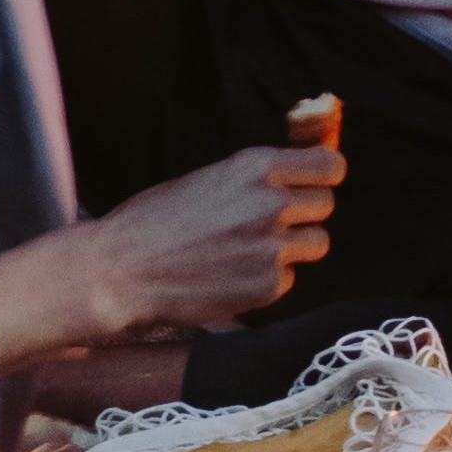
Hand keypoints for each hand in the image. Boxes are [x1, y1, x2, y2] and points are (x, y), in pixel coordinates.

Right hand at [0, 143, 339, 357]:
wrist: (121, 271)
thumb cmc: (153, 220)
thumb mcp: (206, 179)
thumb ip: (253, 179)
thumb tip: (292, 178)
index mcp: (255, 167)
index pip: (330, 165)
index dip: (324, 176)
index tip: (316, 184)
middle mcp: (271, 203)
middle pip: (326, 205)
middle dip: (305, 214)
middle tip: (272, 224)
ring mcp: (272, 247)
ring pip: (317, 244)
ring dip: (293, 248)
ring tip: (251, 252)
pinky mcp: (268, 286)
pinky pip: (288, 279)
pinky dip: (268, 280)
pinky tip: (232, 277)